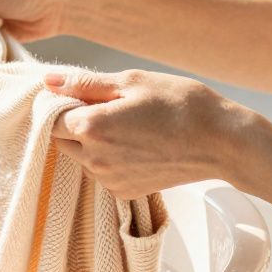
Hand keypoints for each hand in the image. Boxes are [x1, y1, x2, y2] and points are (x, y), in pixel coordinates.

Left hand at [46, 69, 254, 200]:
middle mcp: (95, 159)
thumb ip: (84, 83)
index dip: (61, 102)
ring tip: (127, 124)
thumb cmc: (181, 104)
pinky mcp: (124, 191)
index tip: (82, 93)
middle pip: (62, 138)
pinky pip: (100, 171)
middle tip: (109, 105)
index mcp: (92, 127)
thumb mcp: (132, 81)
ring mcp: (109, 179)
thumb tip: (48, 80)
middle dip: (74, 121)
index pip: (51, 116)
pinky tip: (135, 143)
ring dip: (91, 140)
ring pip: (80, 156)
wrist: (222, 142)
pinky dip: (108, 157)